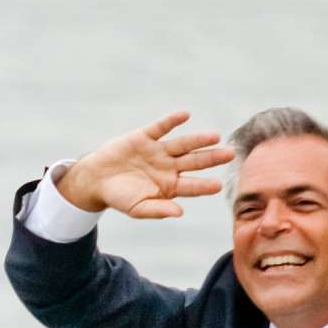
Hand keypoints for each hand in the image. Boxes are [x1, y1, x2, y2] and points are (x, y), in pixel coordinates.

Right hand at [56, 111, 233, 219]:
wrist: (97, 180)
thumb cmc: (120, 197)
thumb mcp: (137, 208)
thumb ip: (158, 210)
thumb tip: (180, 212)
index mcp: (170, 186)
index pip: (192, 186)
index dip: (204, 186)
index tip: (218, 186)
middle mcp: (169, 166)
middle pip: (194, 161)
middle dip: (212, 158)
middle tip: (230, 154)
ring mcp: (158, 151)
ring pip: (183, 144)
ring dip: (198, 140)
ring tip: (215, 136)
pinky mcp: (145, 137)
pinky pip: (161, 127)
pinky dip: (171, 121)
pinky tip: (185, 115)